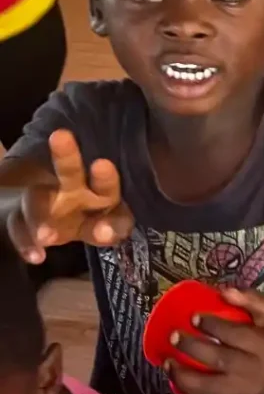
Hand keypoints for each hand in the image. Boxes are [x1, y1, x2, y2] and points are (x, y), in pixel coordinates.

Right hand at [6, 130, 132, 263]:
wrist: (48, 222)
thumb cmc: (90, 218)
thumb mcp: (107, 224)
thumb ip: (113, 228)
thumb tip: (108, 231)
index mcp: (99, 192)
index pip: (106, 183)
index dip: (105, 177)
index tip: (101, 163)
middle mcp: (71, 192)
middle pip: (69, 172)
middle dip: (66, 157)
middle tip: (61, 137)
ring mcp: (44, 203)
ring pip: (36, 200)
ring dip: (40, 216)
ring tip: (47, 236)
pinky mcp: (21, 218)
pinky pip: (18, 227)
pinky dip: (26, 243)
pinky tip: (35, 256)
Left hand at [167, 288, 263, 393]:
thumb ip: (249, 299)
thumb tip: (221, 292)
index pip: (234, 335)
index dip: (212, 326)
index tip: (193, 317)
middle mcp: (254, 369)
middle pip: (219, 360)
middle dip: (192, 348)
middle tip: (173, 336)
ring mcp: (245, 389)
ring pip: (210, 386)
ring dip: (184, 376)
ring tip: (167, 362)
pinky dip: (191, 392)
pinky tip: (177, 380)